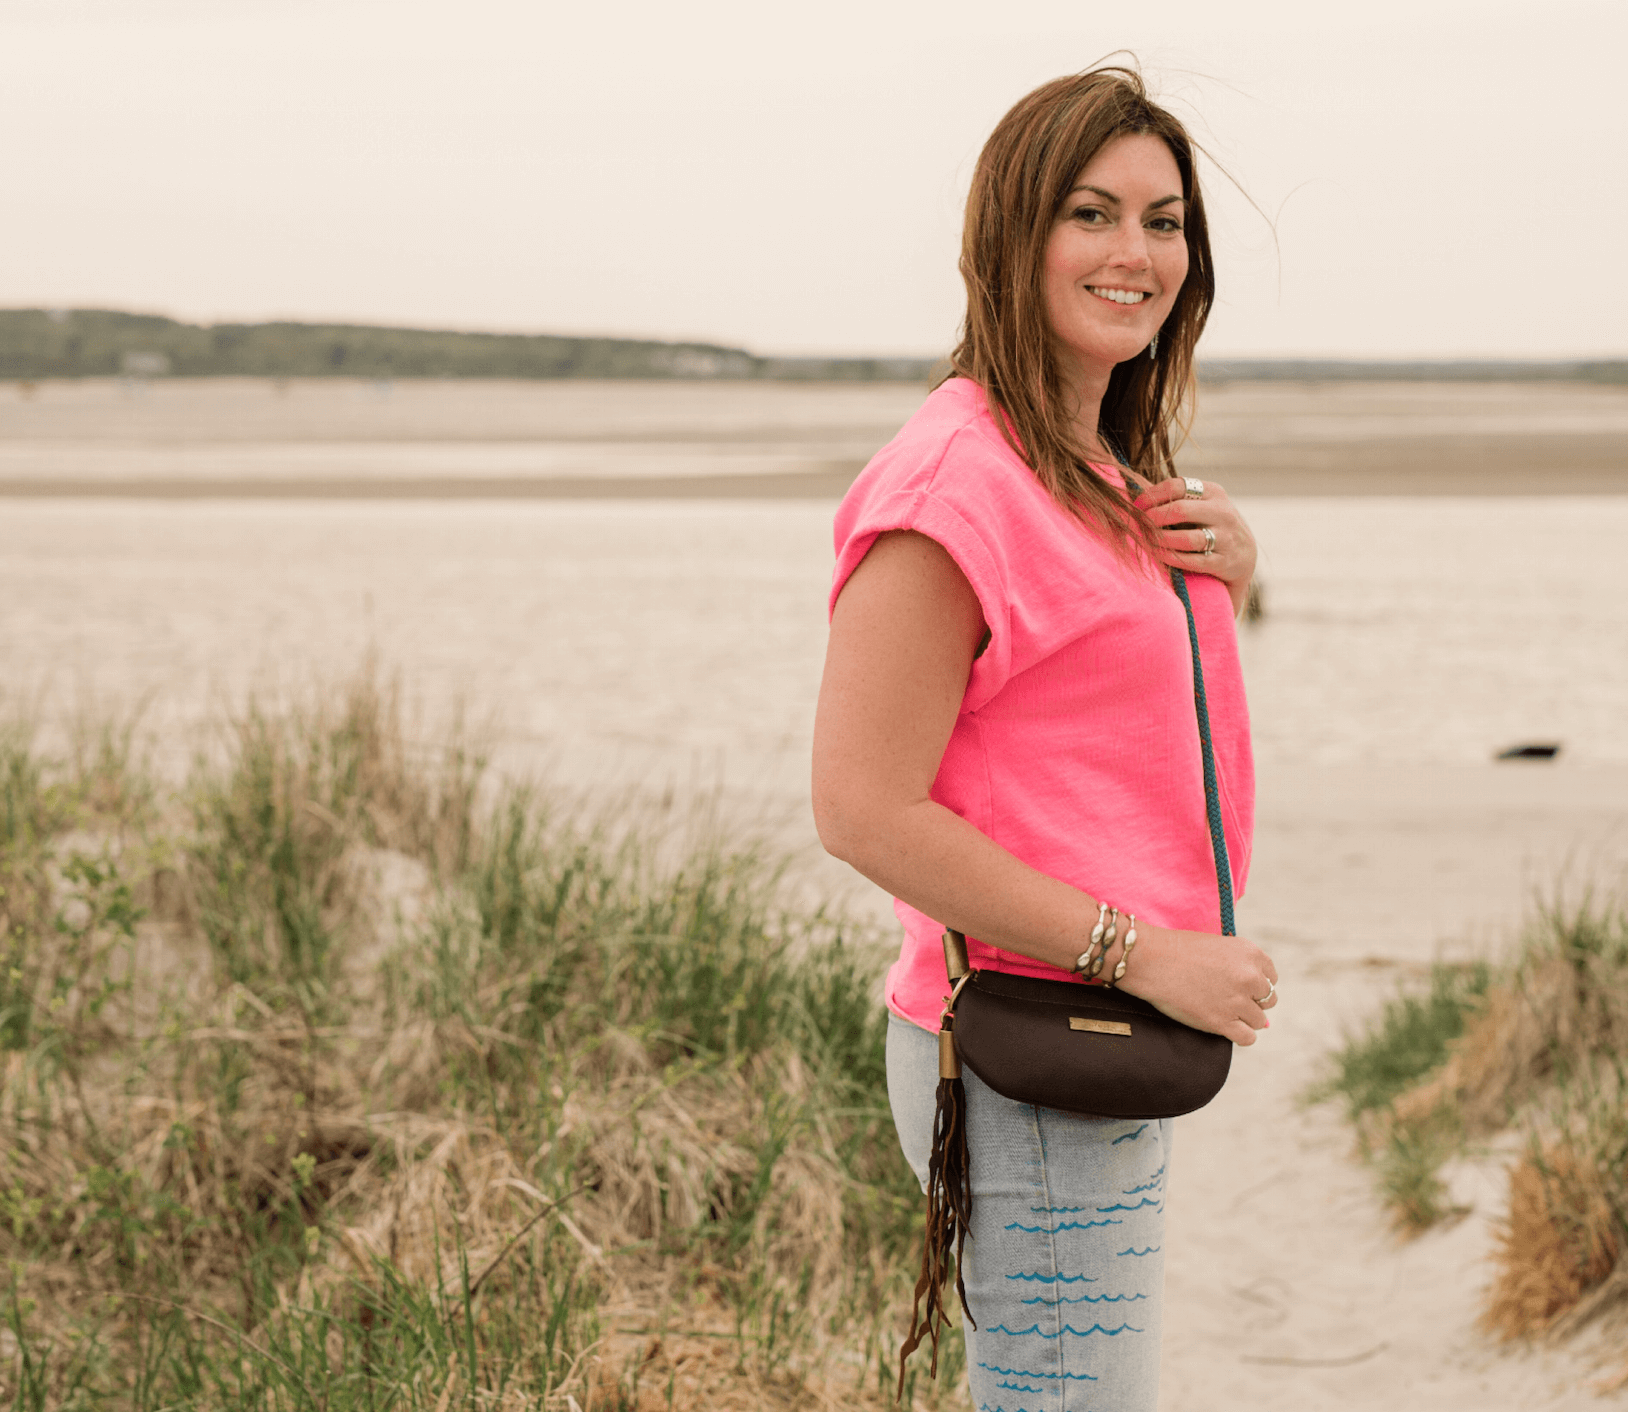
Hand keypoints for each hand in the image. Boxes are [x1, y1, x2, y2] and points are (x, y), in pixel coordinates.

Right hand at [1113, 922, 1277, 1046]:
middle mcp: (1250, 977)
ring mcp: (1237, 1001)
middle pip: (1268, 1000)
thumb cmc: (1177, 950)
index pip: (1271, 977)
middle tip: (1226, 998)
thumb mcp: (1218, 947)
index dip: (1255, 983)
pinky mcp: (1222, 1022)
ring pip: (1259, 1021)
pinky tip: (1224, 1026)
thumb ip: (1240, 969)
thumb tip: (1263, 1011)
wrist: (1150, 960)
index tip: (1238, 985)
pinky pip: (1247, 1038)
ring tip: (1221, 1011)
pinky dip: (1239, 1035)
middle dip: (1251, 1001)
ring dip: (1244, 1018)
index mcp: (1251, 954)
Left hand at [1134, 476, 1256, 611]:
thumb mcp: (1202, 505)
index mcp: (1214, 492)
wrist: (1244, 556)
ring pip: (1187, 538)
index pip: (1177, 486)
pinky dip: (1171, 557)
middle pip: (1180, 510)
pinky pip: (1192, 560)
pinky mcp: (1224, 562)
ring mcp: (1226, 538)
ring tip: (1146, 540)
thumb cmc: (1210, 526)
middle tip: (1139, 524)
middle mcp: (1223, 512)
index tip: (1136, 506)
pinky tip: (1158, 554)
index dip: (1151, 495)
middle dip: (1154, 518)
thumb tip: (1134, 487)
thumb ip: (1176, 498)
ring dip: (1160, 540)